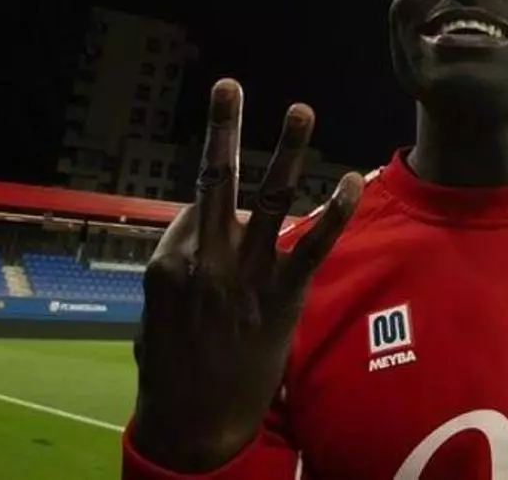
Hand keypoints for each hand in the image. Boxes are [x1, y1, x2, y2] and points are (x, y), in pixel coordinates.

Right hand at [130, 79, 361, 470]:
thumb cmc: (173, 368)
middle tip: (229, 85)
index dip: (217, 208)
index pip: (197, 207)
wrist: (196, 421)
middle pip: (214, 180)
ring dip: (286, 150)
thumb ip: (181, 266)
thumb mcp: (158, 312)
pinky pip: (311, 245)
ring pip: (268, 199)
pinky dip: (333, 212)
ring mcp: (244, 274)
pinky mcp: (281, 295)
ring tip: (300, 109)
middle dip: (221, 128)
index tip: (230, 218)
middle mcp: (204, 257)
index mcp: (168, 259)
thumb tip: (203, 232)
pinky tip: (349, 181)